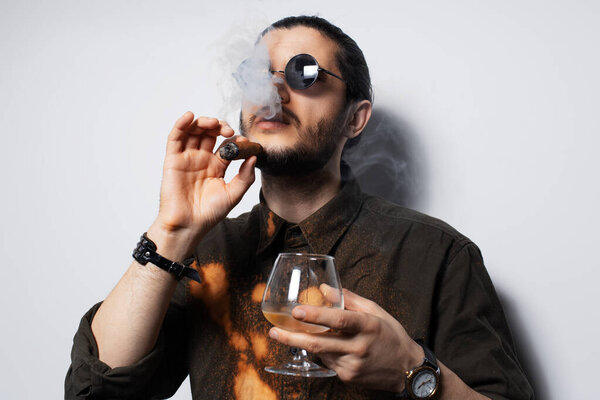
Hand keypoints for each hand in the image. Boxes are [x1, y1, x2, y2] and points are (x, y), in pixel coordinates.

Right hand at [155, 112, 255, 237]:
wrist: (189, 225)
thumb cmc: (209, 213)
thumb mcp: (234, 194)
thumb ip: (245, 176)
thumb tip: (254, 157)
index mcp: (216, 166)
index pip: (226, 145)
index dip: (235, 139)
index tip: (244, 140)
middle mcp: (202, 160)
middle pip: (210, 134)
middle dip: (219, 127)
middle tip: (228, 131)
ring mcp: (187, 158)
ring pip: (193, 132)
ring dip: (202, 122)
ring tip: (212, 123)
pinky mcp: (173, 160)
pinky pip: (175, 138)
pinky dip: (180, 125)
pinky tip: (189, 116)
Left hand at [268, 288, 423, 392]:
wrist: (407, 369)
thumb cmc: (391, 335)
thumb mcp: (376, 311)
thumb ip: (349, 299)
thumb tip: (324, 289)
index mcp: (368, 326)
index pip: (339, 320)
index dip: (316, 315)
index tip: (296, 311)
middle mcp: (359, 347)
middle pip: (320, 342)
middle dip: (292, 337)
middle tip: (273, 331)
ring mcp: (353, 365)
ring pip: (321, 352)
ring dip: (305, 343)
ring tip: (290, 333)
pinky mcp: (348, 377)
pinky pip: (328, 362)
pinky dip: (321, 352)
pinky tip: (324, 345)